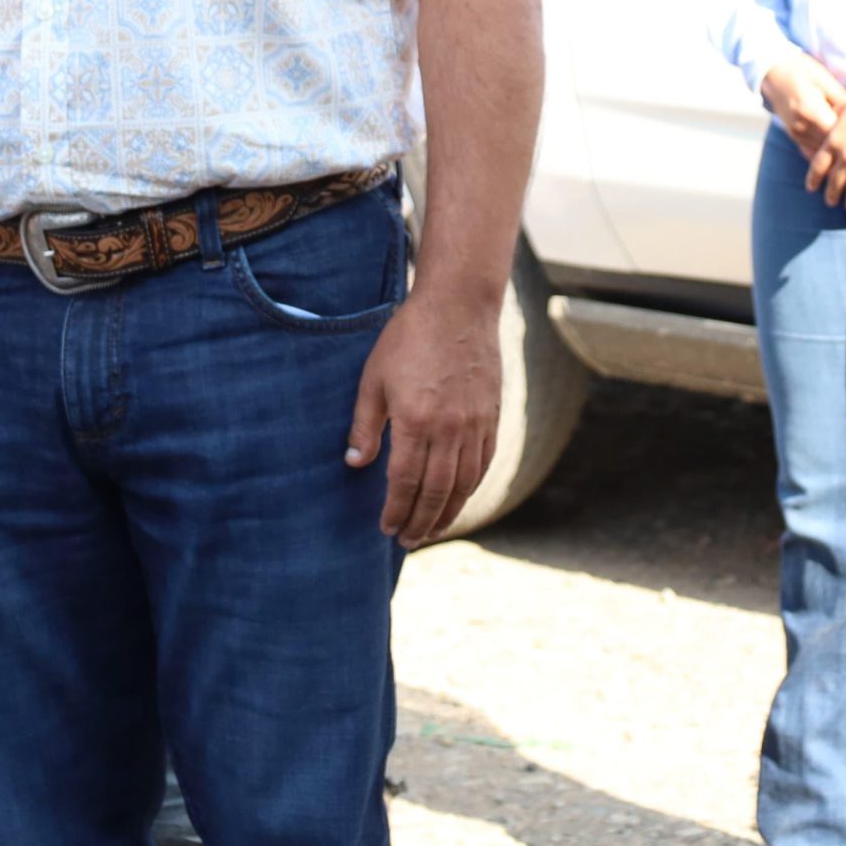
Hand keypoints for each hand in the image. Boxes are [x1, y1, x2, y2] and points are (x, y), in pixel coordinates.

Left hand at [346, 286, 499, 548]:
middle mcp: (450, 428)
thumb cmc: (409, 337)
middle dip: (421, 522)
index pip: (405, 482)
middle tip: (408, 540)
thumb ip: (365, 425)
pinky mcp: (492, 415)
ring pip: (464, 483)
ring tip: (432, 529)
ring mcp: (475, 423)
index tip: (386, 528)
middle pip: (437, 491)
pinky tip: (459, 496)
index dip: (396, 510)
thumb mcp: (374, 378)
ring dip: (448, 512)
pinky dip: (471, 486)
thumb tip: (354, 464)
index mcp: (416, 420)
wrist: (458, 305)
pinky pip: (483, 462)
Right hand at [761, 54, 845, 157]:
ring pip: (824, 154)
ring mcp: (796, 134)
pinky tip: (841, 154)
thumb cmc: (802, 70)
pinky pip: (814, 153)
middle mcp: (801, 127)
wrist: (772, 72)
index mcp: (810, 110)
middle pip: (833, 148)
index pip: (839, 134)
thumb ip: (842, 99)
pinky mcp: (794, 136)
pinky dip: (828, 155)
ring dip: (840, 154)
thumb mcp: (824, 79)